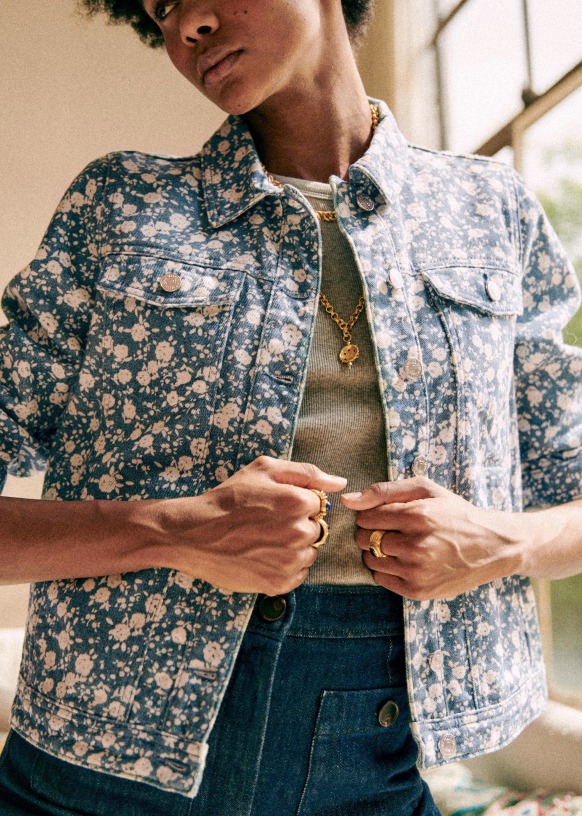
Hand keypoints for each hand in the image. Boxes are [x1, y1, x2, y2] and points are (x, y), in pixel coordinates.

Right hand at [164, 456, 346, 594]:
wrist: (193, 534)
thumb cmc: (228, 498)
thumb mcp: (263, 470)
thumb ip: (307, 473)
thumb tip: (340, 483)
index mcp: (298, 502)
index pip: (320, 504)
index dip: (299, 503)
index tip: (276, 505)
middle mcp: (299, 533)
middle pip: (317, 529)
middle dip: (299, 525)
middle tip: (267, 523)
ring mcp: (290, 561)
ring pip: (309, 553)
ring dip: (294, 548)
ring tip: (264, 539)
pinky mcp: (279, 583)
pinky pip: (299, 574)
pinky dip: (286, 567)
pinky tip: (263, 556)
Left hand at [341, 477, 523, 599]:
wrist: (492, 546)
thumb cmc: (455, 513)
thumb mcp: (426, 490)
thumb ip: (384, 491)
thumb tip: (348, 500)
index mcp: (418, 516)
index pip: (366, 517)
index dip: (369, 515)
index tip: (382, 516)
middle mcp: (417, 545)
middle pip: (364, 539)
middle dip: (370, 533)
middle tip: (390, 531)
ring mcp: (417, 571)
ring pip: (370, 560)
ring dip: (377, 552)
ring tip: (399, 546)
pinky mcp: (418, 591)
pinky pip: (381, 580)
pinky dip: (386, 569)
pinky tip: (404, 561)